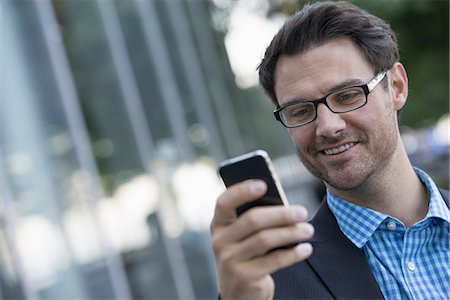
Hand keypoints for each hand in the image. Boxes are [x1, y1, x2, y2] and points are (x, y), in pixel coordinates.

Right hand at [210, 179, 313, 299]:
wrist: (238, 292)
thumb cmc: (246, 254)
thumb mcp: (242, 237)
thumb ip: (253, 220)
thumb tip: (282, 205)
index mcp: (219, 225)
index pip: (225, 202)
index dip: (242, 191)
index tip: (263, 184)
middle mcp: (220, 241)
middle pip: (252, 220)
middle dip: (281, 214)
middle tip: (302, 212)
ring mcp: (230, 260)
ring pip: (265, 239)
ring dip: (291, 233)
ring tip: (308, 230)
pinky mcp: (244, 276)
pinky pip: (274, 261)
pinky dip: (293, 254)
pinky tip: (306, 249)